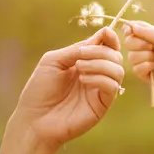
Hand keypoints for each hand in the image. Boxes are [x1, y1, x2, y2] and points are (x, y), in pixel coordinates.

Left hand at [10, 27, 124, 151]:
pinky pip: (113, 87)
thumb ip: (75, 49)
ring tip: (79, 68)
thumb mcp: (53, 61)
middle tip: (80, 56)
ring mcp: (99, 90)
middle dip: (101, 51)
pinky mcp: (102, 105)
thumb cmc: (39, 90)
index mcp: (85, 62)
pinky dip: (100, 78)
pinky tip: (83, 80)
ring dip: (100, 64)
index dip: (110, 37)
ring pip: (118, 70)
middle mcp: (95, 75)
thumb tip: (101, 36)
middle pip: (115, 56)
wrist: (34, 119)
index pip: (107, 46)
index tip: (104, 33)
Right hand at [123, 19, 153, 90]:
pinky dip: (147, 66)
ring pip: (132, 57)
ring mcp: (141, 60)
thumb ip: (145, 30)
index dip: (128, 30)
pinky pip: (136, 68)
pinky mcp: (142, 72)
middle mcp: (141, 47)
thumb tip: (131, 26)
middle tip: (153, 47)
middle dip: (140, 44)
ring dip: (146, 56)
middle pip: (128, 43)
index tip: (129, 31)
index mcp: (146, 36)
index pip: (131, 30)